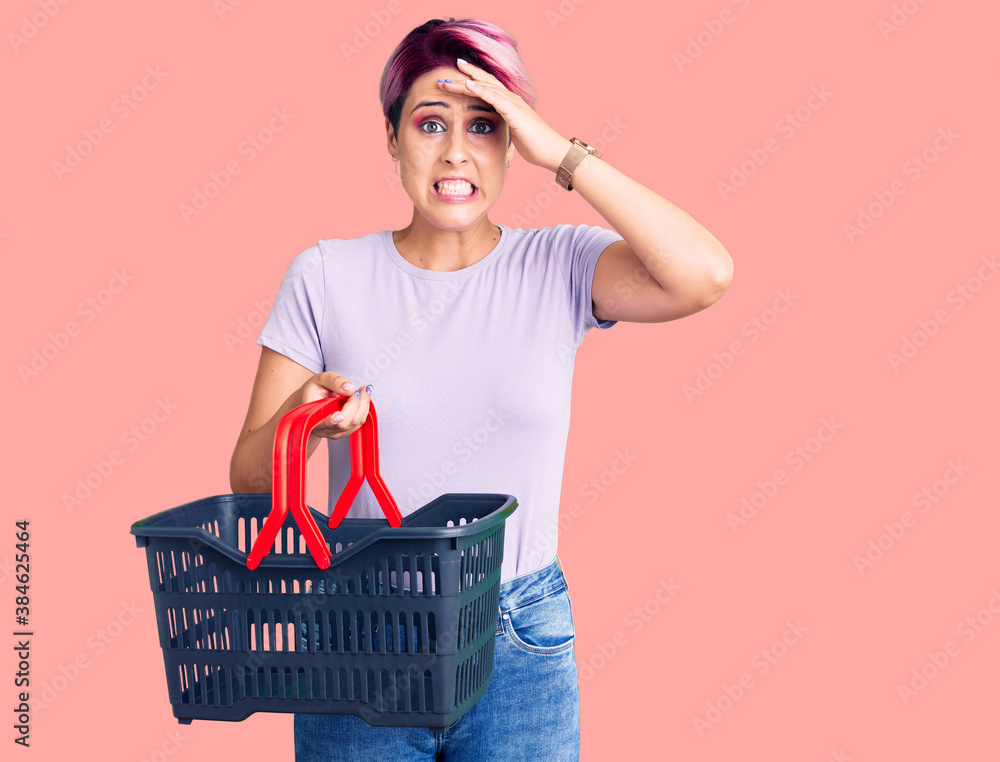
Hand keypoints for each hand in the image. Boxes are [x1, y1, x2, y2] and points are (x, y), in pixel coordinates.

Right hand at [298, 372, 371, 440]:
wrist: (314, 400)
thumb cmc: (316, 389)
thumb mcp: (321, 379)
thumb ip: (335, 381)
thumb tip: (351, 389)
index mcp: (312, 416)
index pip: (324, 423)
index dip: (333, 421)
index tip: (340, 414)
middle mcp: (323, 429)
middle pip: (345, 423)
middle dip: (356, 403)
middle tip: (360, 388)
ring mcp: (335, 432)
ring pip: (356, 422)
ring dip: (364, 404)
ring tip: (362, 390)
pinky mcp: (345, 431)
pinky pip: (359, 421)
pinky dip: (364, 408)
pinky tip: (362, 396)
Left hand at [439, 58, 569, 172]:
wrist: (552, 151)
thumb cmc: (535, 145)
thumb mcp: (513, 134)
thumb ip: (503, 127)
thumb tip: (493, 132)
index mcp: (510, 104)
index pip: (488, 87)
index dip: (472, 80)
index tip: (456, 77)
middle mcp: (511, 99)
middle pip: (485, 82)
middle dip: (466, 75)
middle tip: (447, 72)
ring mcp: (513, 103)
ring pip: (486, 87)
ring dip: (466, 81)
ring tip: (450, 78)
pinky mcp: (514, 112)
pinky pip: (494, 97)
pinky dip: (480, 90)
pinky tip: (468, 85)